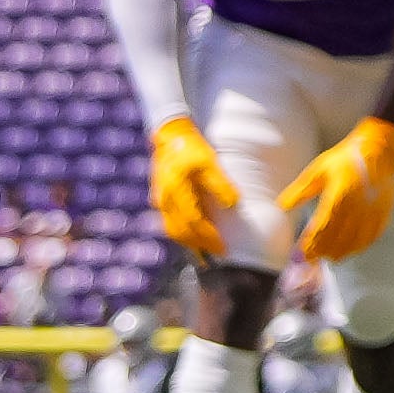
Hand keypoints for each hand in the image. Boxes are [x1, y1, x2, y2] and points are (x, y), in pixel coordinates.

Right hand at [148, 116, 245, 263]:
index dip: (209, 237)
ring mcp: (160, 201)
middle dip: (199, 246)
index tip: (224, 248)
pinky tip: (193, 239)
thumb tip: (233, 204)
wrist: (169, 137)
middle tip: (217, 256)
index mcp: (177, 191)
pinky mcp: (160, 200)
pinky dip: (182, 234)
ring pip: (173, 230)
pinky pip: (170, 223)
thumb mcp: (209, 162)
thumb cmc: (192, 148)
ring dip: (188, 244)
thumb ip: (220, 184)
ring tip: (205, 255)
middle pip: (181, 232)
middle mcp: (165, 200)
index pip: (194, 222)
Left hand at [278, 115, 393, 264]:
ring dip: (341, 252)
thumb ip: (299, 191)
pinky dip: (361, 246)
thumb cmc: (345, 157)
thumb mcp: (318, 170)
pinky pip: (372, 236)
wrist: (380, 146)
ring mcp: (373, 209)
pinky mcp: (384, 210)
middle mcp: (357, 205)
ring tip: (329, 256)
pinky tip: (351, 248)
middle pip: (338, 239)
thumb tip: (281, 207)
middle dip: (322, 252)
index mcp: (339, 194)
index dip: (310, 245)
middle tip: (311, 259)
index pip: (322, 228)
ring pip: (356, 241)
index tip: (300, 254)